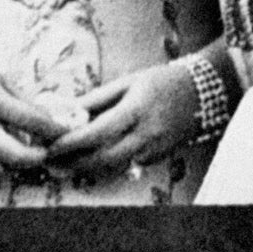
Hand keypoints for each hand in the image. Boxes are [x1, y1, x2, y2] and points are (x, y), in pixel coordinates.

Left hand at [42, 60, 198, 178]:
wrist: (202, 93)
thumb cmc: (161, 82)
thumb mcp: (128, 82)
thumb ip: (97, 99)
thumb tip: (66, 111)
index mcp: (136, 109)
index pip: (98, 133)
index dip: (72, 143)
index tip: (51, 146)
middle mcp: (146, 134)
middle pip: (103, 159)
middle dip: (73, 164)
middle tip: (51, 164)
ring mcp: (153, 150)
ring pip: (113, 168)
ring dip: (86, 169)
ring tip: (62, 166)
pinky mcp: (157, 159)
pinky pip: (126, 166)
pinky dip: (106, 165)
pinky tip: (91, 161)